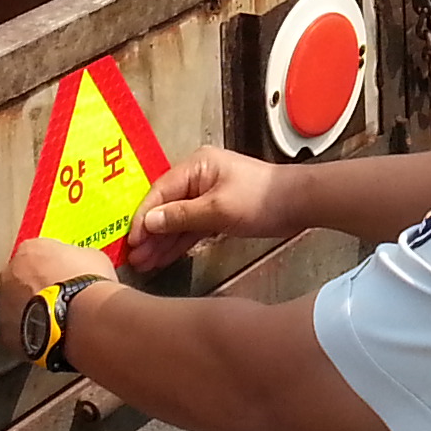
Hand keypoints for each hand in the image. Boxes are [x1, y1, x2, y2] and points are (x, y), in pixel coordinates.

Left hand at [0, 236, 116, 354]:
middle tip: (59, 297)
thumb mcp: (92, 257)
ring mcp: (5, 304)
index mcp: (29, 250)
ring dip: (32, 310)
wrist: (80, 318)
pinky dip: (33, 333)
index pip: (36, 252)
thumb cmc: (86, 285)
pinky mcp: (8, 333)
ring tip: (57, 320)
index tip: (65, 272)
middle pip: (21, 278)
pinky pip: (19, 331)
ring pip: (17, 306)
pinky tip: (52, 336)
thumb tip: (81, 266)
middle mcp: (10, 274)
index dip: (53, 264)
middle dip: (36, 286)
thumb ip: (77, 258)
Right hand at [121, 146, 308, 272]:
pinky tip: (164, 257)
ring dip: (162, 241)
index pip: (160, 192)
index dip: (143, 217)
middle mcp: (198, 178)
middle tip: (134, 259)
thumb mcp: (218, 209)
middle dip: (150, 233)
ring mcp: (208, 195)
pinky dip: (180, 242)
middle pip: (166, 207)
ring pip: (178, 220)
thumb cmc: (261, 199)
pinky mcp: (218, 211)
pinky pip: (192, 227)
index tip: (131, 240)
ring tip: (145, 264)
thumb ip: (182, 216)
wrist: (298, 204)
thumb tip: (149, 222)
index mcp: (196, 166)